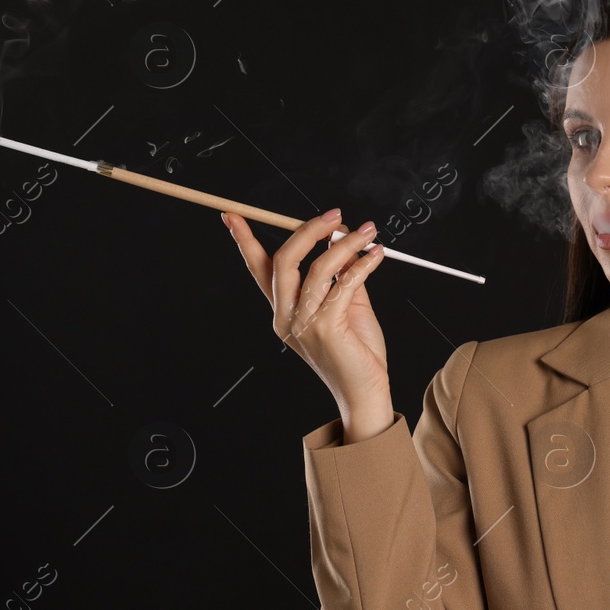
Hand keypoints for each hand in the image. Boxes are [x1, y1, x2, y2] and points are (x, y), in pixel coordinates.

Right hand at [222, 208, 391, 416]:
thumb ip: (341, 272)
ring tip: (367, 232)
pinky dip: (363, 264)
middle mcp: (286, 317)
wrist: (365, 393)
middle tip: (335, 215)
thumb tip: (342, 236)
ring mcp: (303, 323)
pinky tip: (376, 255)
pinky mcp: (326, 327)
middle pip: (284, 260)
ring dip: (345, 243)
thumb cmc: (355, 353)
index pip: (258, 269)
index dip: (245, 240)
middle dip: (308, 230)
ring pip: (317, 267)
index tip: (233, 216)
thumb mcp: (346, 305)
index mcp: (284, 311)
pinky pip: (344, 283)